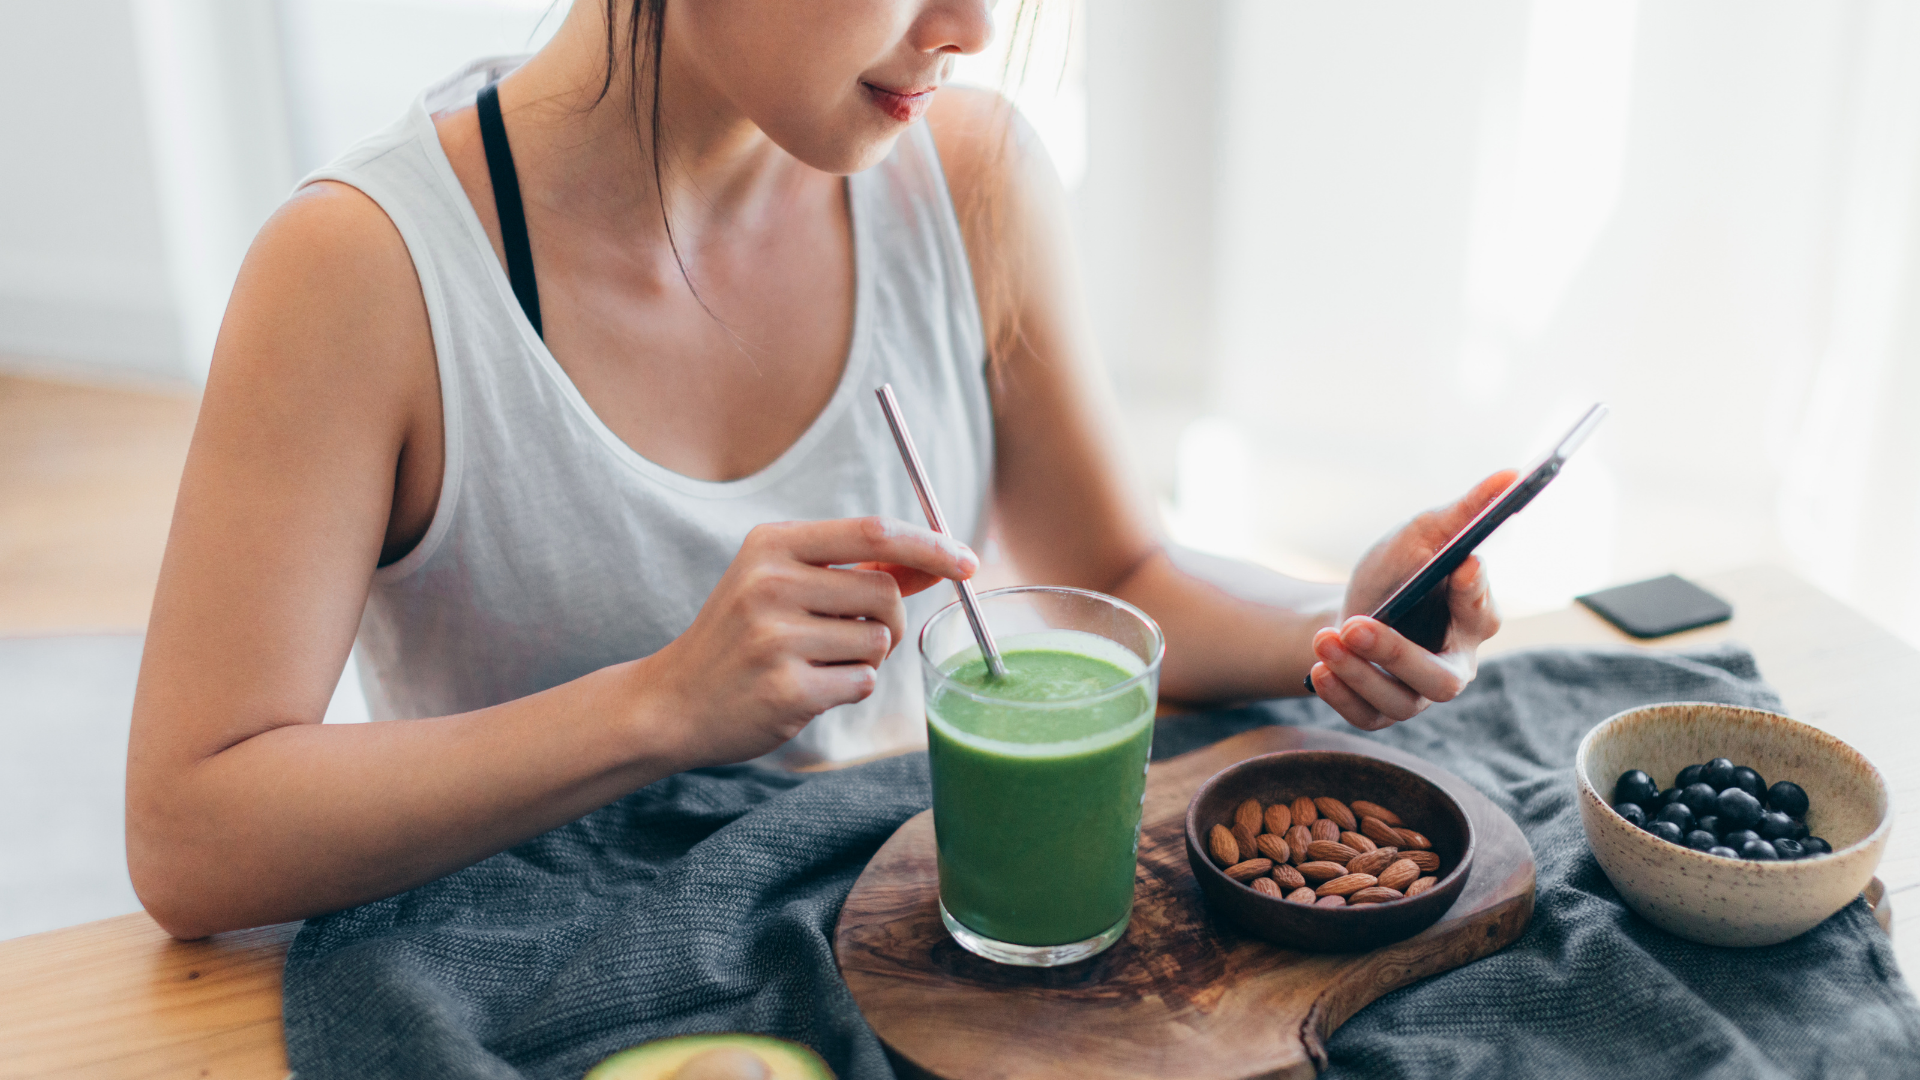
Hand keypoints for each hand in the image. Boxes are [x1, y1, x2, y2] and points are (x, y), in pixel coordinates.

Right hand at [635, 517, 976, 766]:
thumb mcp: (784, 582)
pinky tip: (805, 688)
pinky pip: (861, 684)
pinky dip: (848, 690)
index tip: (967, 561)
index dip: (929, 545)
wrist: (674, 700)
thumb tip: (940, 557)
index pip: (873, 532)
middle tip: (853, 636)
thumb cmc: (743, 635)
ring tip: (815, 661)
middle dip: (888, 620)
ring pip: (877, 643)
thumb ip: (858, 568)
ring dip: (864, 659)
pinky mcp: (786, 689)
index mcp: (772, 544)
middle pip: (885, 594)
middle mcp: (770, 583)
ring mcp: (775, 638)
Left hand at [1308, 471, 1513, 730]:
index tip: (1462, 564)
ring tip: (1324, 638)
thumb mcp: (1420, 534)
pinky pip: (1367, 716)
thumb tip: (1510, 474)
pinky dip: (1341, 694)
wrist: (1345, 611)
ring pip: (1400, 700)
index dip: (1474, 592)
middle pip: (1441, 678)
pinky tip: (1319, 668)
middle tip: (1356, 625)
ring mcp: (1418, 695)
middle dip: (1395, 653)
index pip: (1482, 613)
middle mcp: (1453, 664)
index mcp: (1473, 619)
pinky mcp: (1383, 711)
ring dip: (1357, 671)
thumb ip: (1464, 511)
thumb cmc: (1395, 572)